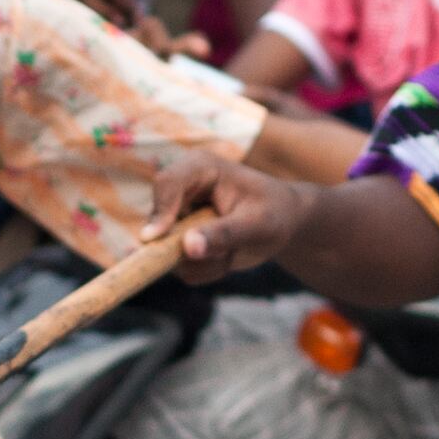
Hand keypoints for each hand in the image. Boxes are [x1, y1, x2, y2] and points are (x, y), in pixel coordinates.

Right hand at [147, 154, 314, 283]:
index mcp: (199, 169)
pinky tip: (225, 256)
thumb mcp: (257, 223)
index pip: (166, 184)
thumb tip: (189, 248)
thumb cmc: (275, 212)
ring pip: (169, 253)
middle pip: (157, 224)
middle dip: (190, 248)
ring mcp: (178, 219)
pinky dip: (205, 270)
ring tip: (231, 251)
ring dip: (204, 262)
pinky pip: (181, 268)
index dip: (159, 212)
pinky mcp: (180, 242)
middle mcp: (182, 192)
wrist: (283, 223)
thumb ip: (224, 234)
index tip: (155, 239)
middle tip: (225, 253)